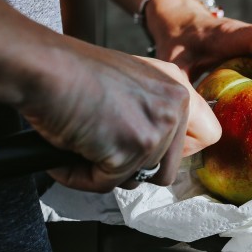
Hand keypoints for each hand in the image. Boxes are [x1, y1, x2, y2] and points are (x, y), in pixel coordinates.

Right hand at [18, 38, 220, 191]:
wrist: (43, 67)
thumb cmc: (71, 73)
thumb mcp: (129, 83)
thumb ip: (152, 110)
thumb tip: (157, 150)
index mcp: (177, 86)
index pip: (208, 135)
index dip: (179, 152)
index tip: (149, 149)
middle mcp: (174, 105)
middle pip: (170, 170)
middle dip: (134, 167)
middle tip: (104, 148)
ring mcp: (157, 128)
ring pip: (140, 180)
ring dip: (108, 171)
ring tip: (83, 145)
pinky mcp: (133, 148)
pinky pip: (106, 184)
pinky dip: (81, 176)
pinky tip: (67, 153)